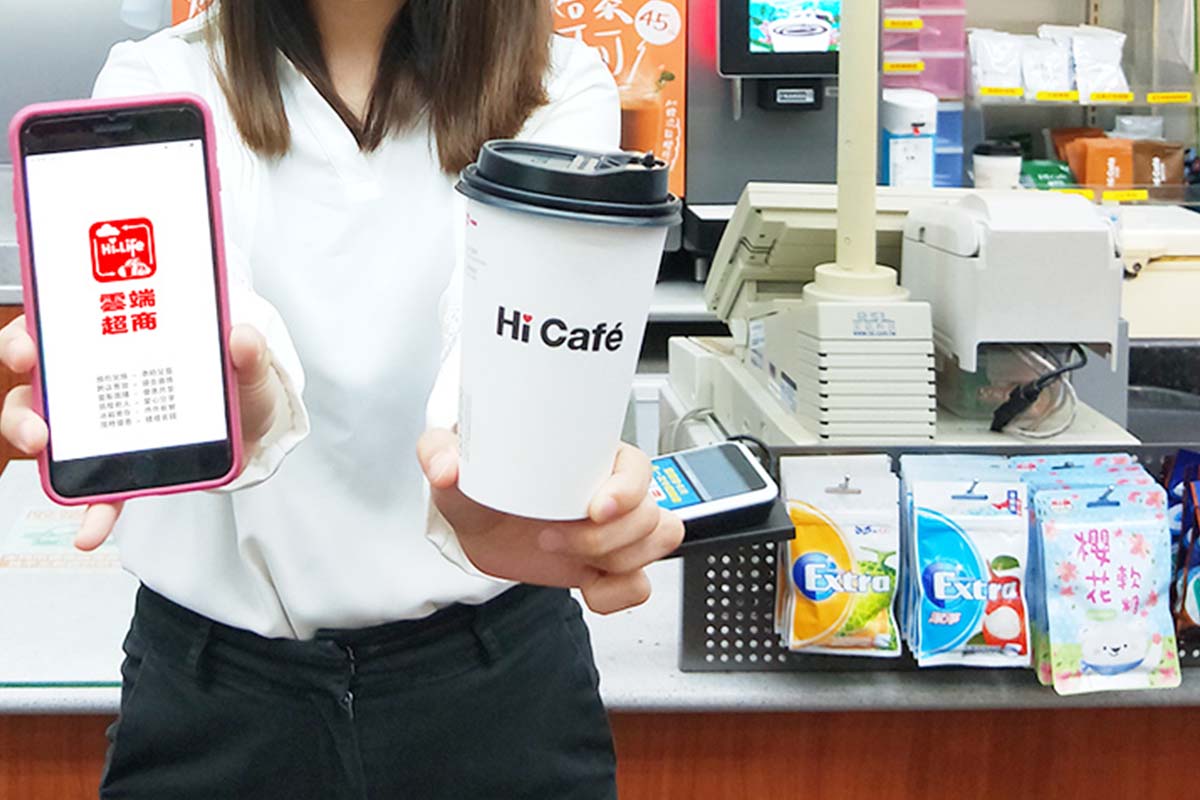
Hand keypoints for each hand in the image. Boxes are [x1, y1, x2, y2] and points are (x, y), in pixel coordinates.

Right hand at [0, 315, 282, 549]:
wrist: (254, 426)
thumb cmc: (236, 383)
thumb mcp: (249, 364)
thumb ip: (249, 353)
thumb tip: (244, 337)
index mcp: (122, 344)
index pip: (60, 327)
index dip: (31, 333)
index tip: (29, 346)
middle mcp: (99, 382)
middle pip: (38, 382)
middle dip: (25, 398)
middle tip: (35, 414)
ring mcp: (102, 427)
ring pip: (48, 432)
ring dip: (33, 441)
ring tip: (43, 450)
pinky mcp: (123, 469)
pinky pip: (96, 490)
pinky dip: (92, 512)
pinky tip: (89, 531)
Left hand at [417, 429, 684, 613]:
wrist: (476, 527)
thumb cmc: (480, 483)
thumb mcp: (454, 456)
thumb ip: (440, 451)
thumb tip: (446, 468)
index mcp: (590, 457)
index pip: (637, 466)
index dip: (628, 489)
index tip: (598, 507)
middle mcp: (612, 492)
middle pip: (649, 515)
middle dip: (604, 537)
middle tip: (551, 537)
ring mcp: (614, 532)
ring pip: (656, 545)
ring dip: (615, 560)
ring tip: (565, 556)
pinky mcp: (607, 567)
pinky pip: (639, 586)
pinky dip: (617, 594)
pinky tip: (586, 587)